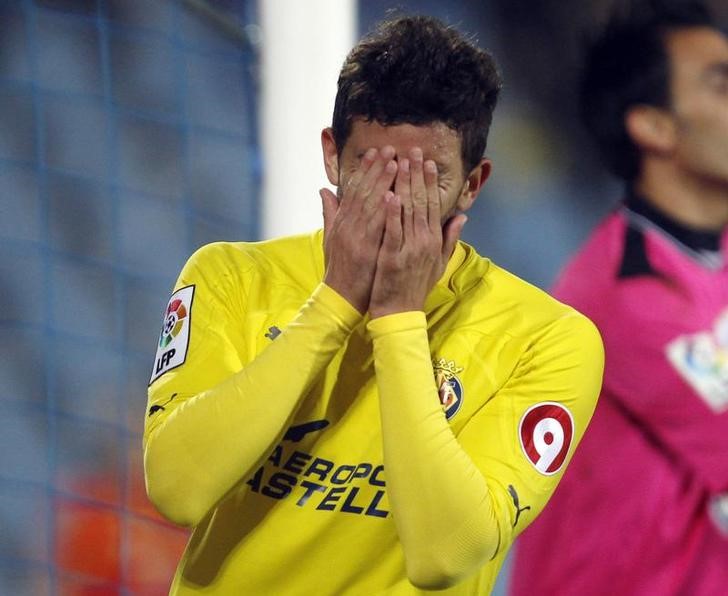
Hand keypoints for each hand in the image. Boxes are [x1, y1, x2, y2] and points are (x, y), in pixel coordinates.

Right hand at [321, 146, 397, 313]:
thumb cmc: (341, 269)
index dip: (365, 169)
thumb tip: (323, 190)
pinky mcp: (364, 249)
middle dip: (377, 168)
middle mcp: (347, 225)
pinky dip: (384, 209)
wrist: (341, 297)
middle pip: (363, 191)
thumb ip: (329, 212)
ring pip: (370, 203)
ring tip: (396, 162)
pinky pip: (376, 226)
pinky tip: (394, 194)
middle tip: (391, 148)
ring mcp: (355, 237)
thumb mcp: (331, 238)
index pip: (354, 189)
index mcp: (341, 222)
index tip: (376, 152)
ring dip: (383, 181)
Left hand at [368, 148, 465, 318]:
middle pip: (421, 202)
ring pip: (407, 212)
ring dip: (403, 185)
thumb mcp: (438, 264)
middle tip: (411, 150)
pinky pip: (392, 232)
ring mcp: (409, 249)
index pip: (433, 204)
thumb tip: (462, 217)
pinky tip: (388, 194)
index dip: (429, 181)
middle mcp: (424, 241)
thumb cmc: (416, 287)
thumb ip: (449, 239)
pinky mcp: (392, 258)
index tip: (425, 160)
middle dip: (416, 174)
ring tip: (399, 162)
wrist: (400, 313)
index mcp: (434, 240)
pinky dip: (391, 213)